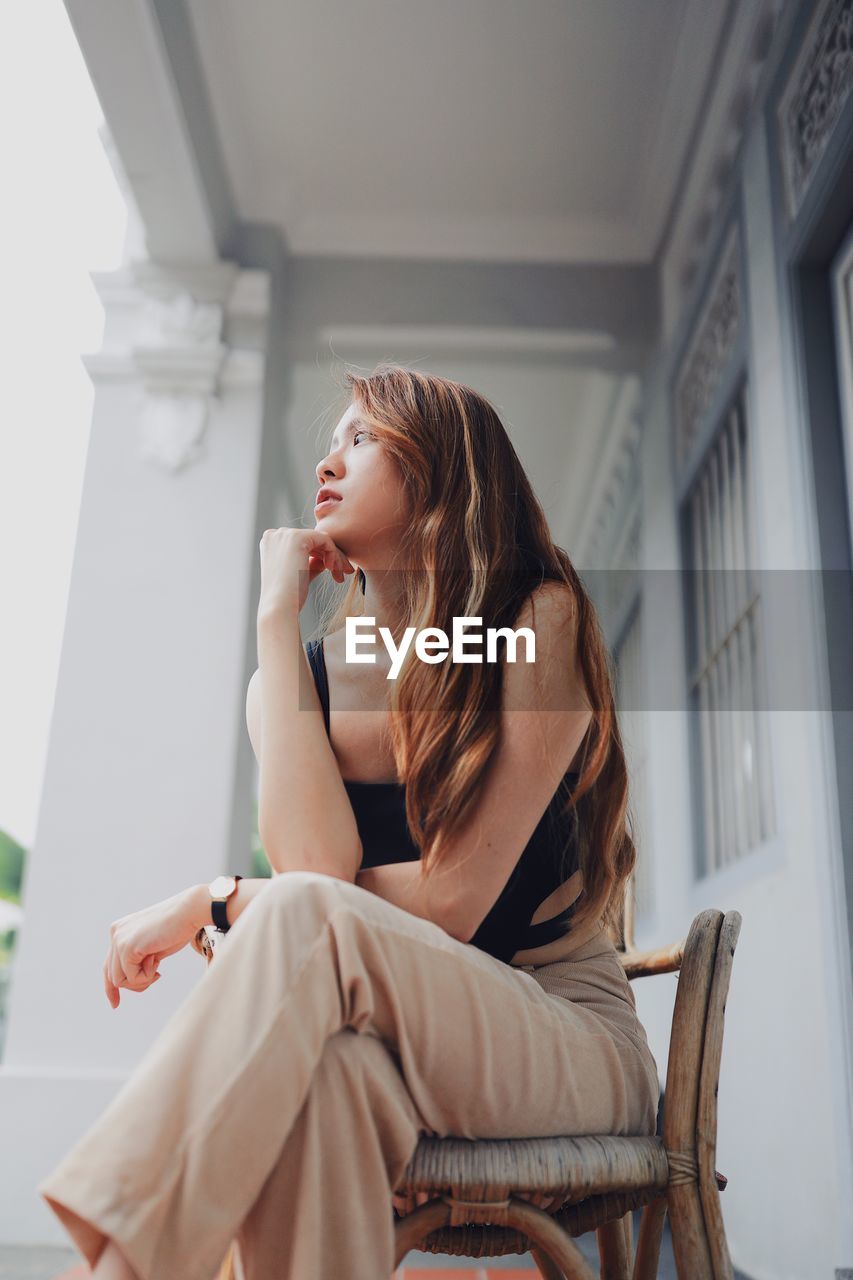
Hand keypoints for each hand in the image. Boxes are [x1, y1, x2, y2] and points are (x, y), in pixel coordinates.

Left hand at [103, 885, 204, 1008]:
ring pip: (119, 980)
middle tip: (157, 976)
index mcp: (120, 930)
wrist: (189, 911)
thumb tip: (126, 982)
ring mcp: (118, 939)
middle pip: (111, 976)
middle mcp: (115, 933)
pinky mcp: (126, 946)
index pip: (108, 965)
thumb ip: (137, 960)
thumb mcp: (152, 947)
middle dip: (134, 984)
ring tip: (158, 967)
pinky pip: (130, 978)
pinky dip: (146, 977)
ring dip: (141, 980)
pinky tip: (157, 962)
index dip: (110, 988)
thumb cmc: (177, 928)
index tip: (115, 1004)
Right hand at [258, 527, 355, 616]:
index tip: (334, 572)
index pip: (303, 542)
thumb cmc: (288, 597)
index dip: (320, 555)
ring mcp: (285, 534)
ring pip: (321, 539)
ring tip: (340, 576)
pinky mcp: (298, 537)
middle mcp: (275, 534)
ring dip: (335, 557)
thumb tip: (323, 560)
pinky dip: (333, 554)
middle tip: (344, 573)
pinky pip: (325, 539)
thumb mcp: (299, 575)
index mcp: (270, 542)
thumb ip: (309, 564)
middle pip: (313, 539)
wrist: (279, 607)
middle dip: (331, 556)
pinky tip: (332, 569)